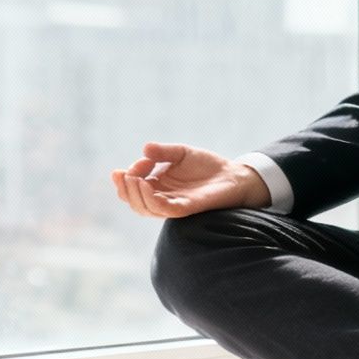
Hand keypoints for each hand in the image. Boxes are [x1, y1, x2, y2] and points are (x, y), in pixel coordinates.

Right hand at [109, 142, 267, 219]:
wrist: (234, 174)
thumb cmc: (207, 166)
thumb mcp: (181, 153)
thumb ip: (163, 152)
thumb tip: (144, 149)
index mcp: (159, 186)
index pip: (134, 188)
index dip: (127, 178)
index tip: (135, 163)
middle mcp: (164, 198)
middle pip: (135, 202)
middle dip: (124, 189)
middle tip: (124, 174)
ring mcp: (174, 204)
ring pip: (146, 208)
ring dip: (135, 195)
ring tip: (134, 179)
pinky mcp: (188, 207)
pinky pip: (166, 209)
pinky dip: (153, 200)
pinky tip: (147, 185)